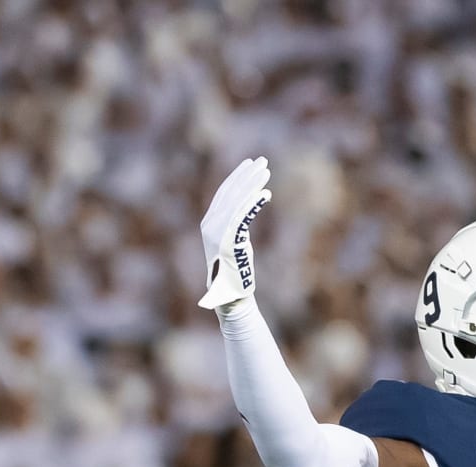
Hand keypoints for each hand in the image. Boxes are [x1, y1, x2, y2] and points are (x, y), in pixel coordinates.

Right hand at [198, 156, 271, 310]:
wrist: (230, 296)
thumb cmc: (236, 273)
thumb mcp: (235, 242)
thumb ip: (238, 222)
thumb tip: (250, 203)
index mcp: (208, 223)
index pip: (223, 193)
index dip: (237, 177)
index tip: (250, 165)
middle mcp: (210, 225)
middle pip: (230, 192)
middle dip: (247, 175)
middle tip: (263, 161)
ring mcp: (217, 233)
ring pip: (237, 201)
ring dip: (253, 184)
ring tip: (267, 171)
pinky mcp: (228, 241)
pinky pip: (242, 216)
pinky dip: (254, 204)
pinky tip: (266, 195)